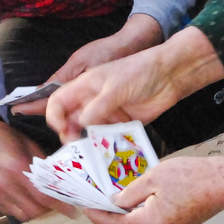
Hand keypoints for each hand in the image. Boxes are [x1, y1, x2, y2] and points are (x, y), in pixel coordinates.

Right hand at [0, 103, 68, 220]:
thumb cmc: (4, 136)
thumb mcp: (28, 144)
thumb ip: (43, 164)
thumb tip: (60, 180)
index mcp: (17, 168)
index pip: (43, 196)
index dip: (60, 206)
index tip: (72, 211)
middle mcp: (3, 184)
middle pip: (33, 211)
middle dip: (47, 211)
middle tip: (54, 204)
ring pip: (20, 214)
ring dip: (32, 210)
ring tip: (37, 202)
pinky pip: (7, 209)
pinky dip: (17, 206)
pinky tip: (19, 196)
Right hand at [45, 27, 223, 141]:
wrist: (170, 75)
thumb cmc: (140, 70)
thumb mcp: (115, 87)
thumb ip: (98, 106)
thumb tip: (80, 125)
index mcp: (84, 87)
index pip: (58, 102)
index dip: (54, 115)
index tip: (61, 128)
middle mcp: (91, 102)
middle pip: (70, 121)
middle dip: (70, 134)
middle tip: (77, 146)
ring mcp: (106, 115)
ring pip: (88, 134)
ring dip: (88, 144)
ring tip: (93, 153)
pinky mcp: (121, 125)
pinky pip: (108, 139)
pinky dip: (107, 147)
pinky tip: (111, 152)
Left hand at [78, 156, 223, 223]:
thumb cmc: (194, 178)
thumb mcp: (153, 179)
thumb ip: (128, 193)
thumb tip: (113, 202)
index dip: (97, 215)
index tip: (86, 206)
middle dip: (107, 216)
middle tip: (94, 202)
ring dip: (121, 216)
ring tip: (109, 199)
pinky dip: (135, 216)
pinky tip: (130, 201)